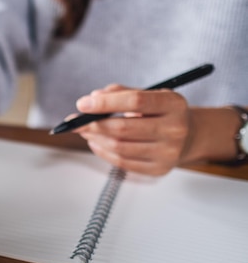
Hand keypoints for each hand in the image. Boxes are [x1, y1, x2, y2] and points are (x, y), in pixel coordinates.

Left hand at [73, 84, 190, 175]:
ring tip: (84, 130)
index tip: (82, 104)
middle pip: (123, 128)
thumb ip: (120, 92)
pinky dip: (103, 152)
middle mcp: (175, 129)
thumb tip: (92, 99)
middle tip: (74, 122)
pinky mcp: (158, 169)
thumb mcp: (149, 94)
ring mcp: (168, 153)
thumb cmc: (161, 112)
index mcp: (174, 104)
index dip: (105, 103)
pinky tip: (95, 142)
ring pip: (119, 147)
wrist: (189, 136)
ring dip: (95, 138)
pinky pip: (122, 162)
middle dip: (92, 124)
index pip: (135, 101)